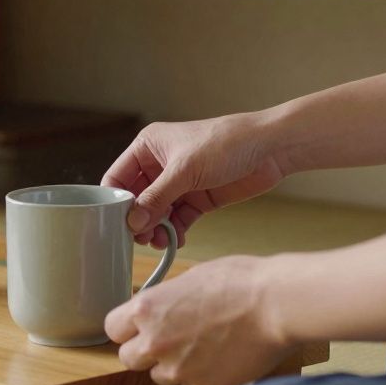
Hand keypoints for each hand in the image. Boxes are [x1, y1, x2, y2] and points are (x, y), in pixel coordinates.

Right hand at [101, 112, 286, 247]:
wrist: (270, 149)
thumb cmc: (225, 143)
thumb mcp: (184, 170)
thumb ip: (156, 198)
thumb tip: (133, 221)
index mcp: (148, 147)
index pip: (118, 177)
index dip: (115, 200)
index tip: (115, 222)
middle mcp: (160, 165)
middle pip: (137, 198)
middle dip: (137, 219)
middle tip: (140, 238)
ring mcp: (179, 183)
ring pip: (157, 212)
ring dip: (156, 228)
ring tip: (159, 241)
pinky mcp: (197, 198)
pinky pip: (178, 219)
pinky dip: (175, 231)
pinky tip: (175, 240)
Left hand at [104, 255, 292, 384]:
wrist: (278, 305)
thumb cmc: (241, 283)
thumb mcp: (191, 278)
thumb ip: (167, 300)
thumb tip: (162, 309)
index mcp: (147, 310)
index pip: (112, 329)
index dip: (126, 329)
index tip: (137, 328)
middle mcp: (155, 342)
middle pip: (128, 358)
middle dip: (144, 351)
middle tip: (169, 341)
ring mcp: (178, 369)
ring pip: (159, 376)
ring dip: (173, 365)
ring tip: (203, 347)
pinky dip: (202, 376)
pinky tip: (222, 357)